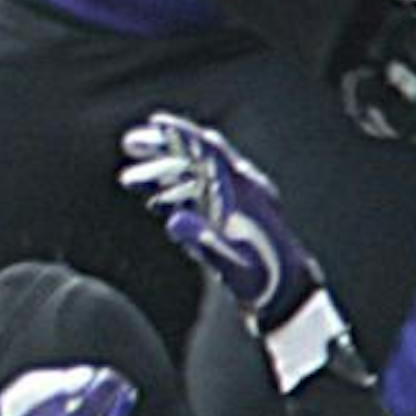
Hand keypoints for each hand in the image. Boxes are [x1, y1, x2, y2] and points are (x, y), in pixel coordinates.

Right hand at [120, 111, 320, 330]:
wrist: (287, 295)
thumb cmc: (265, 280)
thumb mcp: (234, 266)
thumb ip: (204, 242)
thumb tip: (173, 221)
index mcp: (244, 191)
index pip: (208, 150)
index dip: (182, 133)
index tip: (155, 121)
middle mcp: (239, 190)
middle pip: (196, 158)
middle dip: (162, 149)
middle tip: (129, 143)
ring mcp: (233, 204)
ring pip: (192, 179)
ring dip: (161, 175)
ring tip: (128, 180)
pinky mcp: (227, 221)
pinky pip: (196, 199)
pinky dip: (173, 196)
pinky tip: (153, 202)